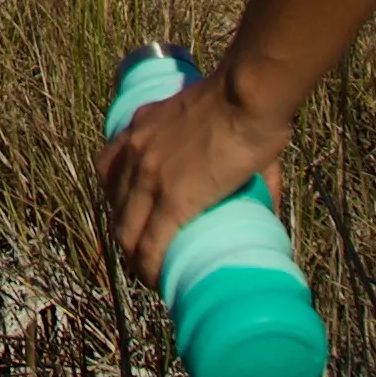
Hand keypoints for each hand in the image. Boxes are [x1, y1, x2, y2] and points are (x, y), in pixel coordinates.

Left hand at [100, 67, 291, 279]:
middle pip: (115, 205)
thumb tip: (266, 208)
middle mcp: (135, 152)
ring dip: (134, 257)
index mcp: (141, 128)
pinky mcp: (172, 200)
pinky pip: (151, 244)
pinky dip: (150, 267)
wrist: (247, 95)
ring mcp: (150, 177)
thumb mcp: (217, 121)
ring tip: (153, 274)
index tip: (137, 219)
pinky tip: (157, 281)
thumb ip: (223, 154)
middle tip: (148, 254)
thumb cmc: (245, 100)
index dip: (119, 200)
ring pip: (127, 230)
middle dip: (126, 234)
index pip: (109, 169)